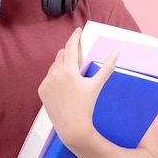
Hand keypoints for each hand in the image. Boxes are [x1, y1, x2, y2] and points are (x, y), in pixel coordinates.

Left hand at [38, 27, 117, 144]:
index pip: (70, 47)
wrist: (72, 127)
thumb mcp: (96, 85)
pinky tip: (63, 86)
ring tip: (71, 74)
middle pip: (61, 54)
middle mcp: (55, 74)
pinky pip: (48, 78)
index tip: (77, 30)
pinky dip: (55, 77)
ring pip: (54, 66)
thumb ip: (107, 67)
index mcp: (68, 71)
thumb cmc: (86, 106)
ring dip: (62, 65)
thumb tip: (116, 52)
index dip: (74, 37)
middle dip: (68, 52)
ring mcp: (46, 83)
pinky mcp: (41, 91)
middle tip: (76, 54)